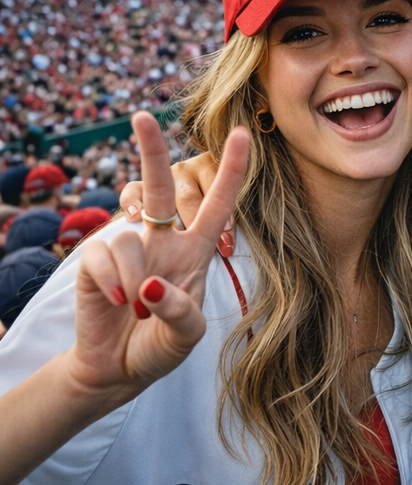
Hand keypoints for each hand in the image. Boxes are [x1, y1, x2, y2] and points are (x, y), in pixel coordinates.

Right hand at [67, 112, 248, 404]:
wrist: (118, 369)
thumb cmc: (160, 346)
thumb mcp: (186, 337)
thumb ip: (181, 313)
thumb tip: (154, 285)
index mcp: (195, 251)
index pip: (217, 205)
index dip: (232, 171)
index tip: (245, 134)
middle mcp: (162, 240)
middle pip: (159, 187)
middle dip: (151, 150)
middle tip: (141, 116)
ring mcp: (127, 248)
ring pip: (131, 236)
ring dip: (136, 277)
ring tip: (138, 307)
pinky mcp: (93, 260)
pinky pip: (103, 255)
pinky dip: (114, 281)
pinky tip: (117, 302)